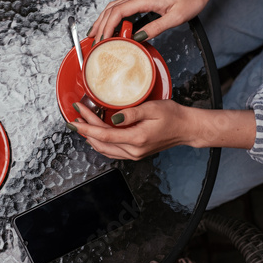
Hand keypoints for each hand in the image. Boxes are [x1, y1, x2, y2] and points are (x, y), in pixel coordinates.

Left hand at [68, 99, 255, 159]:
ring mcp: (134, 154)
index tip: (76, 117)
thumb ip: (132, 113)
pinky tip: (95, 135)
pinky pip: (112, 151)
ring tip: (81, 125)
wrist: (187, 128)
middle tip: (75, 117)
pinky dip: (100, 143)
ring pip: (104, 150)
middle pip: (101, 142)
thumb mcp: (153, 108)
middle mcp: (134, 150)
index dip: (87, 126)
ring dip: (91, 138)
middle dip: (85, 130)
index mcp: (137, 138)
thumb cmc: (173, 116)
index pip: (104, 135)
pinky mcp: (135, 154)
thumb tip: (114, 117)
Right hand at [87, 0, 234, 41]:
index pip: (118, 12)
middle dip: (100, 26)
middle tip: (94, 42)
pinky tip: (110, 26)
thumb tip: (137, 38)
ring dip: (102, 21)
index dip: (108, 26)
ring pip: (113, 7)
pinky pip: (121, 7)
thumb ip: (155, 28)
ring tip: (95, 34)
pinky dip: (111, 17)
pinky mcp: (142, 0)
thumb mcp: (175, 18)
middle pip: (111, 9)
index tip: (103, 40)